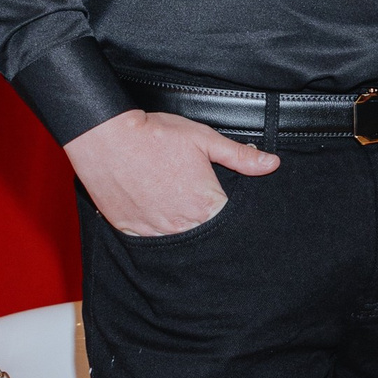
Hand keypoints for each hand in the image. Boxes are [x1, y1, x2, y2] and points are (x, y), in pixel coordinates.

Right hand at [65, 108, 278, 234]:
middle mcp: (181, 225)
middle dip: (202, 220)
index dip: (226, 211)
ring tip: (170, 201)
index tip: (217, 200)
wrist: (106, 137)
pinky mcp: (130, 230)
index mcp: (205, 206)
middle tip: (189, 197)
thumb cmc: (154, 136)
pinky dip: (153, 228)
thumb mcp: (204, 139)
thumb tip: (271, 164)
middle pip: (203, 234)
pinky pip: (148, 240)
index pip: (228, 223)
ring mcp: (154, 231)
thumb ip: (239, 156)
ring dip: (178, 226)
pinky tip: (152, 209)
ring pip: (176, 240)